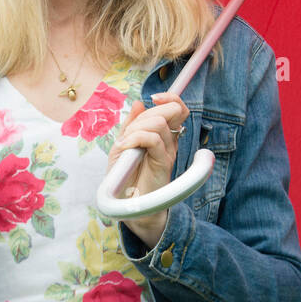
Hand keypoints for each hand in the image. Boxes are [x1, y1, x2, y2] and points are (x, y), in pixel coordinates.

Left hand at [106, 91, 188, 245]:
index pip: (178, 108)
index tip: (153, 98)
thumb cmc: (125, 175)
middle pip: (173, 110)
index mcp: (163, 135)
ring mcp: (168, 151)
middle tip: (131, 130)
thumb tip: (139, 102)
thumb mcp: (122, 144)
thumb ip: (131, 124)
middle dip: (148, 113)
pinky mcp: (164, 162)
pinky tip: (125, 147)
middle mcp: (170, 141)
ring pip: (158, 123)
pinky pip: (153, 139)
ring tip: (125, 144)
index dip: (170, 98)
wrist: (127, 203)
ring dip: (136, 127)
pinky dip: (135, 138)